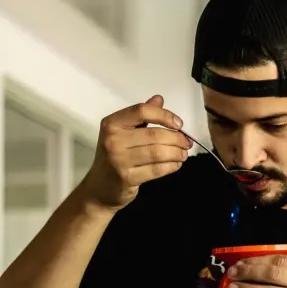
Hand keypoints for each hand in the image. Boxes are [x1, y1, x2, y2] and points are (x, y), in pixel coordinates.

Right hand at [81, 95, 192, 209]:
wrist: (99, 188)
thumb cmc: (114, 157)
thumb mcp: (123, 133)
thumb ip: (141, 116)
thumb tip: (159, 99)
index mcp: (111, 123)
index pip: (142, 111)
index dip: (164, 115)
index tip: (179, 124)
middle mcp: (113, 140)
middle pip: (154, 134)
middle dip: (176, 138)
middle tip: (186, 142)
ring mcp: (119, 160)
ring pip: (157, 153)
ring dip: (176, 153)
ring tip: (183, 153)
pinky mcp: (127, 178)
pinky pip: (156, 169)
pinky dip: (171, 166)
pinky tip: (176, 164)